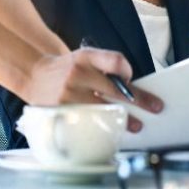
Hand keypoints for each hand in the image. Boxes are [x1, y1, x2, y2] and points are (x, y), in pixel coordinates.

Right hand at [23, 48, 162, 131]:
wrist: (34, 74)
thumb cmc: (66, 69)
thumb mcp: (83, 58)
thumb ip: (104, 67)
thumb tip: (131, 87)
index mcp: (85, 57)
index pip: (114, 60)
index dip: (127, 70)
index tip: (131, 78)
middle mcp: (78, 74)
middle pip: (115, 88)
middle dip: (139, 100)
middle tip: (154, 107)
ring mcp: (69, 95)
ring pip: (104, 109)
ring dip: (123, 119)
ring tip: (136, 125)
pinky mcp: (62, 112)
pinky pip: (88, 123)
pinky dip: (101, 127)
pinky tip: (110, 131)